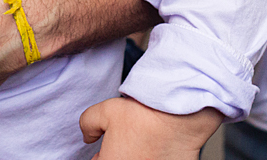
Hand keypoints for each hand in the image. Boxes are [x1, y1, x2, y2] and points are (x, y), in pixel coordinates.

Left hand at [80, 98, 222, 159]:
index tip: (111, 144)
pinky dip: (156, 156)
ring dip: (138, 156)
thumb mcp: (104, 111)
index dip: (103, 152)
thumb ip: (88, 124)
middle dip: (121, 155)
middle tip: (129, 141)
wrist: (179, 116)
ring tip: (145, 143)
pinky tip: (159, 147)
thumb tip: (88, 136)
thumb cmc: (145, 115)